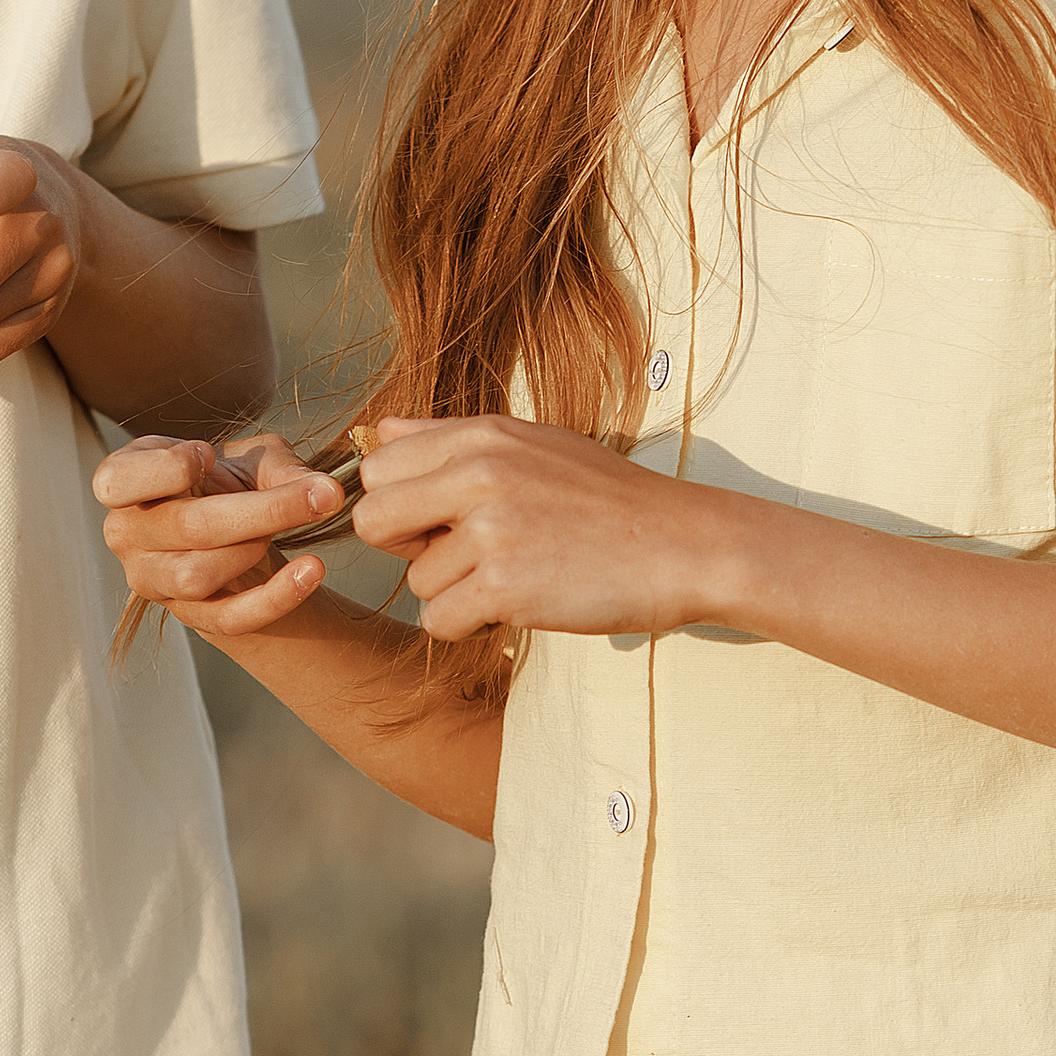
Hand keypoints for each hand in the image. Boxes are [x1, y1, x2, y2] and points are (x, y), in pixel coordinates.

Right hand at [94, 432, 358, 637]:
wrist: (233, 532)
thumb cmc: (230, 482)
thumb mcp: (251, 458)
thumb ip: (281, 467)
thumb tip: (324, 490)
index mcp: (123, 481)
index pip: (117, 481)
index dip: (166, 468)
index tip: (209, 454)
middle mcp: (126, 533)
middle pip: (185, 527)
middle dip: (260, 511)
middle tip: (322, 496)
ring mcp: (150, 580)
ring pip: (198, 576)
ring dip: (254, 550)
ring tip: (284, 531)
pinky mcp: (185, 615)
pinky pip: (228, 618)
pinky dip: (276, 598)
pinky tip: (312, 571)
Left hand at [354, 415, 717, 641]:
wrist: (683, 546)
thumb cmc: (609, 500)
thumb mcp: (532, 444)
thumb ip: (451, 438)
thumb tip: (379, 430)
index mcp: (482, 435)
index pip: (379, 467)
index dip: (400, 502)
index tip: (440, 519)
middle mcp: (479, 473)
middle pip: (372, 520)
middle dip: (405, 548)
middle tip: (461, 555)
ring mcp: (490, 529)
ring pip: (416, 580)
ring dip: (456, 591)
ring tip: (519, 575)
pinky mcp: (503, 585)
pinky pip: (439, 620)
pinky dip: (473, 625)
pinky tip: (521, 604)